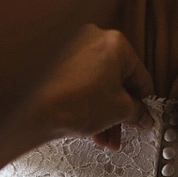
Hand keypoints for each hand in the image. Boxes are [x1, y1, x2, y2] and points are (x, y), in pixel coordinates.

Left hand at [28, 24, 154, 150]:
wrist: (32, 110)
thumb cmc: (72, 102)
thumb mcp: (119, 110)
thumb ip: (136, 111)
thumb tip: (141, 114)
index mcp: (115, 43)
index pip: (140, 76)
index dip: (145, 102)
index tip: (143, 116)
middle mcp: (92, 39)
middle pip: (116, 81)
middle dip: (120, 112)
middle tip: (123, 129)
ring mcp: (70, 48)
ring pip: (96, 85)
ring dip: (104, 113)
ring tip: (104, 137)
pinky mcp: (54, 62)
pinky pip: (79, 84)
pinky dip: (86, 103)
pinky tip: (89, 127)